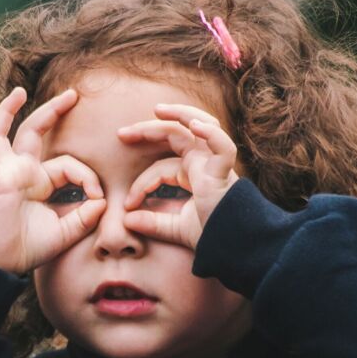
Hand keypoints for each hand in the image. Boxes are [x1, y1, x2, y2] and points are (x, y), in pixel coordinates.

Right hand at [0, 87, 107, 274]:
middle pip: (34, 132)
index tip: (99, 197)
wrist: (0, 266)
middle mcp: (20, 172)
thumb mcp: (64, 233)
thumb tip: (102, 202)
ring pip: (2, 133)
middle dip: (53, 112)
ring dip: (7, 111)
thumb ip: (84, 218)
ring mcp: (3, 173)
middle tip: (72, 94)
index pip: (67, 164)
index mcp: (38, 182)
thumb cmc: (26, 249)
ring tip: (18, 92)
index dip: (87, 177)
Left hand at [117, 104, 239, 248]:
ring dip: (180, 114)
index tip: (127, 205)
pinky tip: (194, 125)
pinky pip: (222, 146)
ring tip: (158, 110)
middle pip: (175, 135)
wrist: (235, 247)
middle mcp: (204, 163)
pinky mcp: (224, 171)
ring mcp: (215, 163)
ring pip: (200, 126)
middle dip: (148, 130)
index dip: (141, 184)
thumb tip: (126, 221)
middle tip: (121, 134)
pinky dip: (211, 133)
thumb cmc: (212, 235)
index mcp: (193, 173)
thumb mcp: (176, 229)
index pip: (160, 168)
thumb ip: (153, 223)